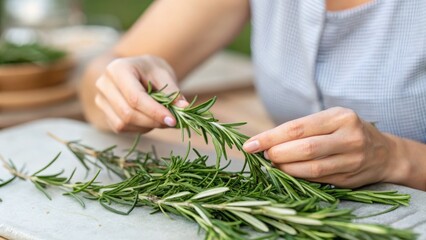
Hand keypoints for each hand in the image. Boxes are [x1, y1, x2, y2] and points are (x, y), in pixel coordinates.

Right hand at [95, 55, 188, 132]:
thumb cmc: (151, 70)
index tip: (173, 120)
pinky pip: (121, 128)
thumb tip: (184, 108)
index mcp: (118, 69)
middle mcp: (104, 83)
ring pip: (123, 123)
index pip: (135, 97)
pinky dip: (139, 128)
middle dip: (152, 121)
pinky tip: (149, 120)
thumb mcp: (164, 75)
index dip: (154, 112)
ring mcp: (100, 99)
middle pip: (127, 113)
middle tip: (171, 122)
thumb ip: (172, 92)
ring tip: (161, 119)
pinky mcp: (103, 112)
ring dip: (146, 126)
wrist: (137, 70)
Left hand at [243, 107, 400, 187]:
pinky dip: (298, 176)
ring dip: (285, 168)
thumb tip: (264, 141)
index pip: (297, 128)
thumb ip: (301, 129)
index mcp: (340, 117)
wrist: (383, 153)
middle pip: (304, 148)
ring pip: (311, 168)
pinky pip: (317, 179)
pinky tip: (287, 172)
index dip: (270, 137)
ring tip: (273, 163)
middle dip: (277, 153)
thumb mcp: (328, 120)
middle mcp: (349, 137)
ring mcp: (352, 160)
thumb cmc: (345, 131)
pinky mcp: (349, 178)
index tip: (249, 144)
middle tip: (263, 155)